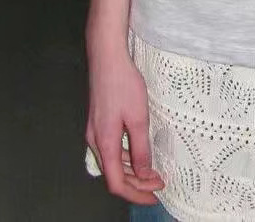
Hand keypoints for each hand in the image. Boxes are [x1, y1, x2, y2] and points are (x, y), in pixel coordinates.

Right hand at [85, 36, 164, 203]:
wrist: (107, 58)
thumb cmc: (123, 84)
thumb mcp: (138, 117)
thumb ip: (140, 148)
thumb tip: (144, 173)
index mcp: (104, 144)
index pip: (117, 183)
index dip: (136, 194)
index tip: (155, 196)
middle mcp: (95, 142)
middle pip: (114, 175)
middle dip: (137, 184)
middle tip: (159, 184)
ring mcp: (95, 132)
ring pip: (112, 163)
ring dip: (132, 171)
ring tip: (153, 173)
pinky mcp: (99, 122)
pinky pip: (111, 149)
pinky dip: (126, 157)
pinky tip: (139, 154)